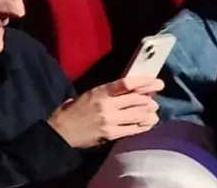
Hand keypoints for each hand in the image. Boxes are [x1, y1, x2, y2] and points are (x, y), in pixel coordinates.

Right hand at [47, 76, 163, 148]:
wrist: (59, 133)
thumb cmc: (73, 111)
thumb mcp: (89, 94)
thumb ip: (109, 91)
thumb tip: (131, 89)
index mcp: (100, 92)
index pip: (127, 83)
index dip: (145, 82)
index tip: (157, 82)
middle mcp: (107, 105)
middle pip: (137, 100)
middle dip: (150, 99)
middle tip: (155, 100)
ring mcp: (109, 120)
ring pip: (138, 115)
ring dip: (149, 113)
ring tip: (154, 112)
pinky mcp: (110, 134)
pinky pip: (133, 129)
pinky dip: (144, 126)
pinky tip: (149, 123)